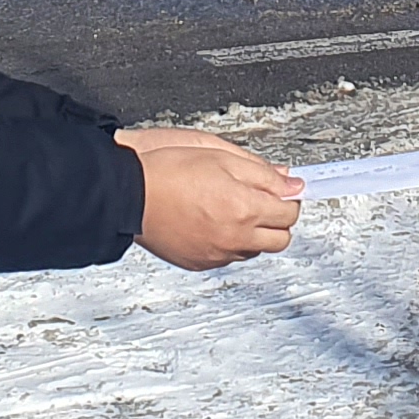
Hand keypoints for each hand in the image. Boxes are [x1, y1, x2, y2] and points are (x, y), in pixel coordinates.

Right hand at [120, 128, 302, 268]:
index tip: (284, 190)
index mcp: (245, 207)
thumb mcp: (220, 154)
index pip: (290, 212)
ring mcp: (217, 254)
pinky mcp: (200, 263)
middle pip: (281, 239)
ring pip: (255, 250)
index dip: (289, 198)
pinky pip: (228, 257)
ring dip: (253, 232)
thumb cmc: (166, 170)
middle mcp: (235, 237)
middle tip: (263, 201)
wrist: (127, 195)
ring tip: (230, 209)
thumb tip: (291, 182)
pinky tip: (212, 222)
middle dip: (278, 220)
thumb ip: (261, 171)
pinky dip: (229, 242)